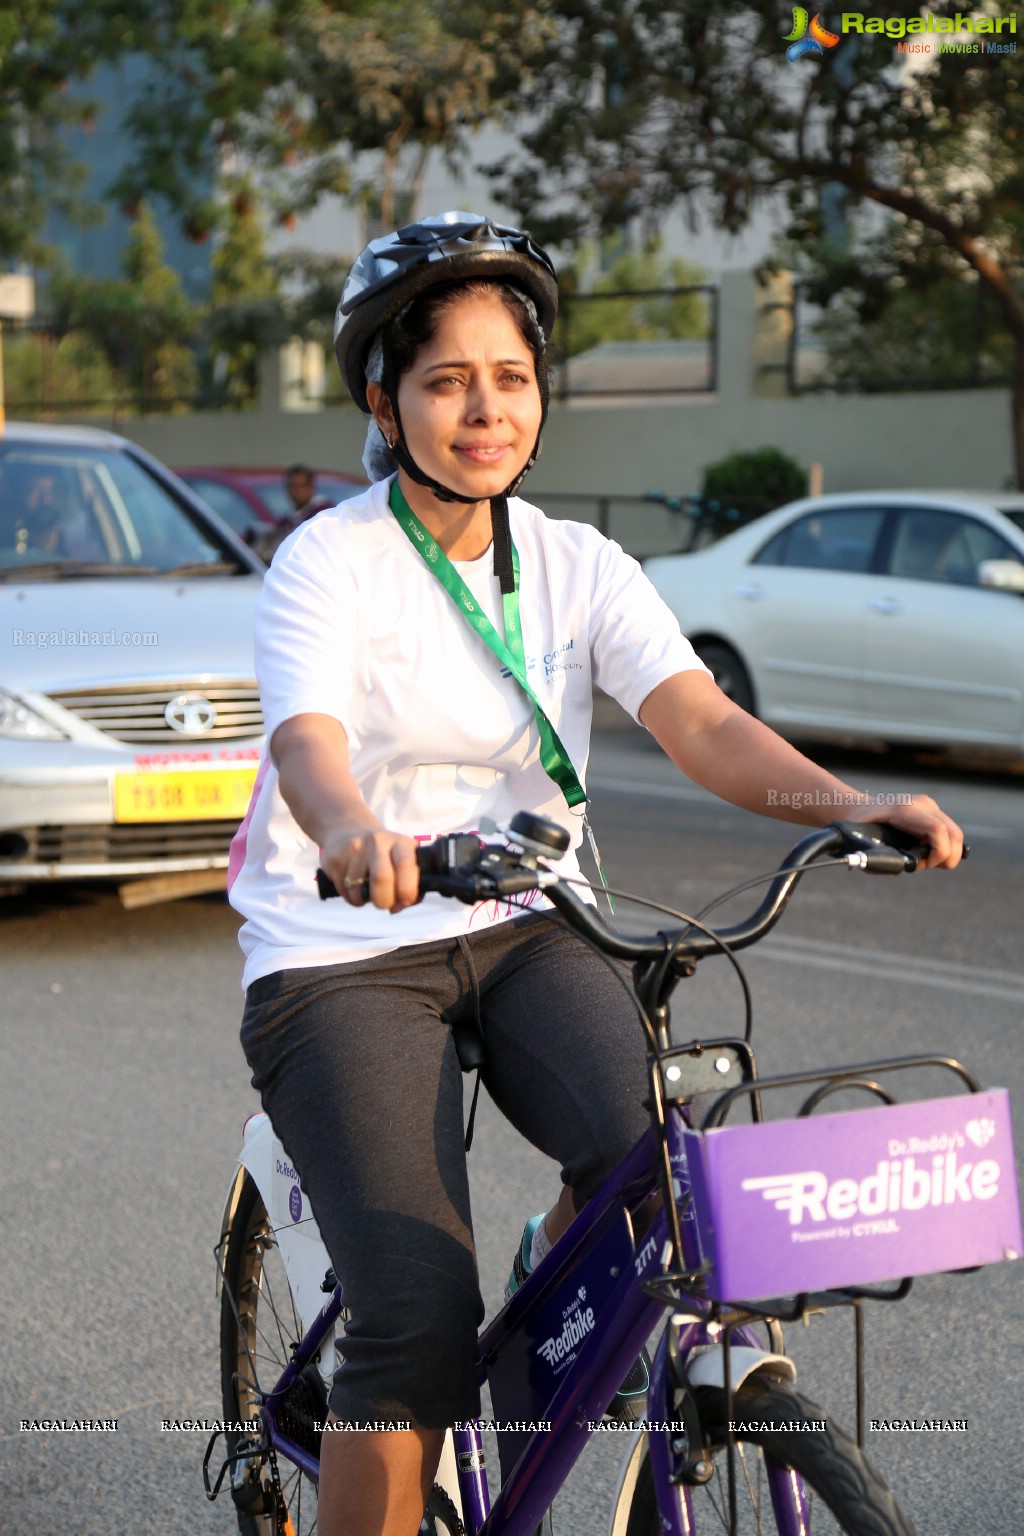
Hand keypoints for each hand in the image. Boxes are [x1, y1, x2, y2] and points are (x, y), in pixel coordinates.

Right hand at [319, 826, 420, 910]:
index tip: (405, 900)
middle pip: (381, 877)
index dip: (407, 888)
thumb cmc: (383, 854)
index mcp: (400, 842)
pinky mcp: (335, 858)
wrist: (347, 830)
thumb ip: (411, 884)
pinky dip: (350, 896)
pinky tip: (353, 885)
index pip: (406, 864)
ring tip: (365, 891)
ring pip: (358, 889)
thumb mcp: (402, 860)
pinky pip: (343, 890)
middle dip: (384, 900)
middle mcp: (377, 841)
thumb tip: (399, 905)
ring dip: (363, 900)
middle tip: (383, 903)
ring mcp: (354, 848)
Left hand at [844, 796, 964, 869]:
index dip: (940, 852)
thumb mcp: (862, 845)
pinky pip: (949, 832)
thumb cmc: (859, 827)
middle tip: (928, 865)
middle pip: (954, 833)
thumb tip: (901, 869)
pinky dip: (944, 846)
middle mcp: (921, 804)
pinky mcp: (932, 811)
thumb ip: (880, 861)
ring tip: (925, 859)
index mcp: (904, 810)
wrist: (859, 807)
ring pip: (955, 834)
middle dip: (948, 857)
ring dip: (947, 853)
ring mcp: (929, 806)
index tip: (927, 864)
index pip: (938, 830)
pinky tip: (926, 851)